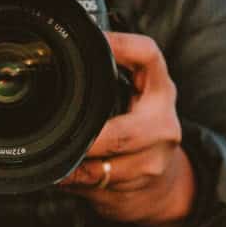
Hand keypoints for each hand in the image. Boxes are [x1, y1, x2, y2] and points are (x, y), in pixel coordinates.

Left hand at [58, 32, 195, 226]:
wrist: (168, 185)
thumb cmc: (141, 131)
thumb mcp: (136, 100)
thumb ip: (112, 79)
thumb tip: (69, 53)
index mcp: (159, 90)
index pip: (147, 56)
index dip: (120, 45)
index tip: (94, 40)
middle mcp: (164, 123)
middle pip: (122, 134)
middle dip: (90, 141)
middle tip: (63, 136)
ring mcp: (155, 159)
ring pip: (106, 166)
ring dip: (76, 164)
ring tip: (57, 156)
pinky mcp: (142, 186)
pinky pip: (98, 185)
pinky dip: (75, 180)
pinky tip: (65, 174)